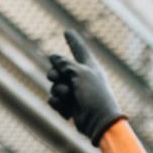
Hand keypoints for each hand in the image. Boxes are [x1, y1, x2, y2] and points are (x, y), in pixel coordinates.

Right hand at [47, 30, 125, 145]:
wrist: (99, 121)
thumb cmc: (94, 95)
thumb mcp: (80, 73)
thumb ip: (65, 63)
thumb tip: (53, 57)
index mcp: (89, 67)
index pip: (79, 49)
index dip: (73, 40)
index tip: (67, 31)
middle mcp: (81, 77)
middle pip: (59, 68)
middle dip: (54, 73)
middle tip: (56, 77)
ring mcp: (75, 92)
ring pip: (55, 85)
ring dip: (58, 91)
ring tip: (68, 97)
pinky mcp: (69, 105)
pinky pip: (54, 100)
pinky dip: (57, 104)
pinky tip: (66, 110)